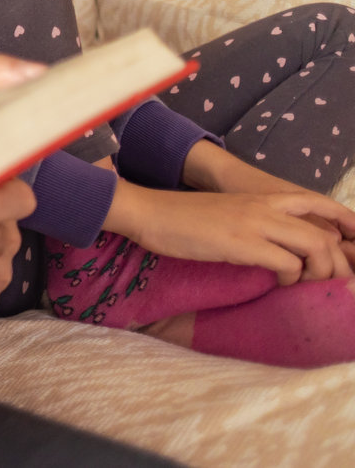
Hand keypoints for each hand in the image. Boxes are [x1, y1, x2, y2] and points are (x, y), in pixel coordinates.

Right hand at [107, 180, 354, 284]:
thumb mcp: (227, 213)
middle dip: (338, 264)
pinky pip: (286, 263)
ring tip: (305, 286)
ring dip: (320, 273)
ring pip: (314, 247)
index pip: (317, 202)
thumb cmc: (182, 217)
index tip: (354, 241)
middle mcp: (265, 206)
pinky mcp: (240, 243)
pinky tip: (278, 282)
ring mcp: (254, 223)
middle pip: (324, 233)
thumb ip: (254, 223)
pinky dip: (291, 278)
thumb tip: (274, 249)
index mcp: (262, 198)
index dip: (344, 220)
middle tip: (331, 284)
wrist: (149, 211)